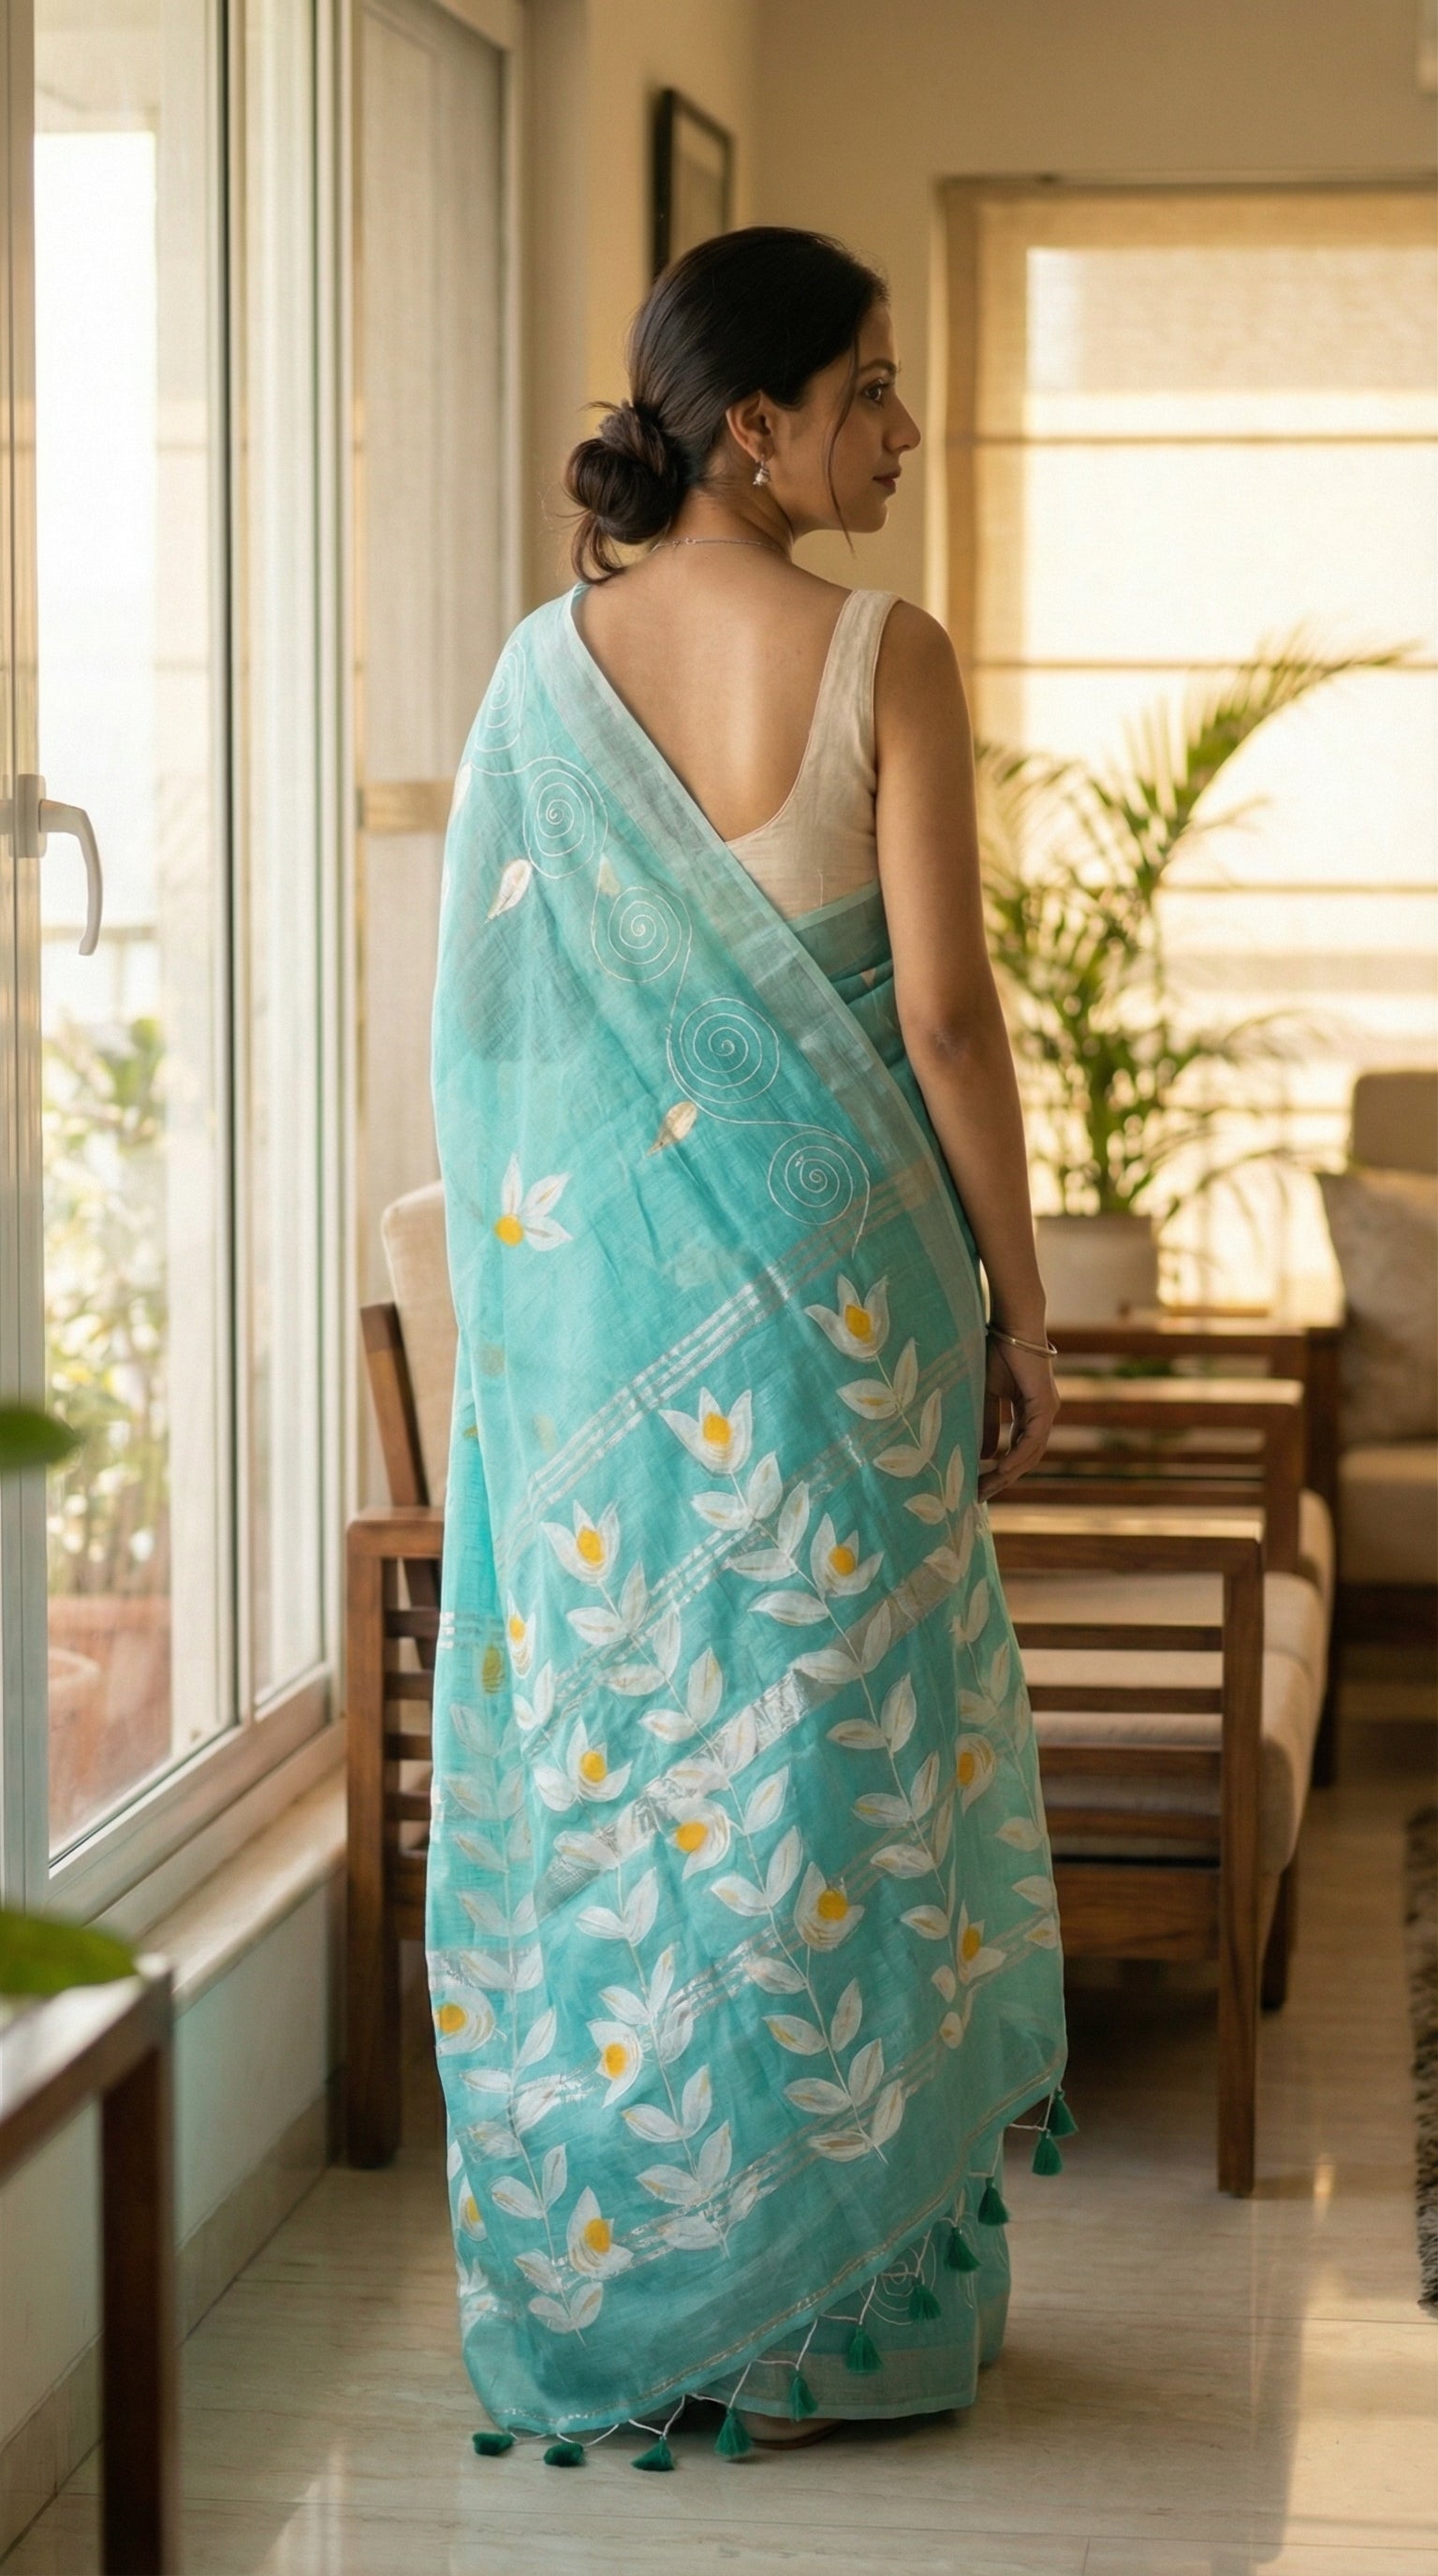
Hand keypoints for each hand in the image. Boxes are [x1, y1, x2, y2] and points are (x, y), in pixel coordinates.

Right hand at [979, 1335, 1058, 1501]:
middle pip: (1026, 1456)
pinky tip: (1001, 1468)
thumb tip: (986, 1455)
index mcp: (1031, 1409)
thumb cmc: (996, 1352)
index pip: (1018, 1447)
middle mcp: (1043, 1413)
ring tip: (987, 1488)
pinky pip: (1033, 1438)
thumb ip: (988, 1424)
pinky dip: (1017, 1455)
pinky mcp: (1045, 1404)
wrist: (1011, 1325)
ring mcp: (1047, 1410)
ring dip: (1009, 1472)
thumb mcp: (986, 1395)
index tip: (978, 1484)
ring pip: (1031, 1452)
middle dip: (1002, 1478)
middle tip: (979, 1496)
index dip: (1000, 1468)